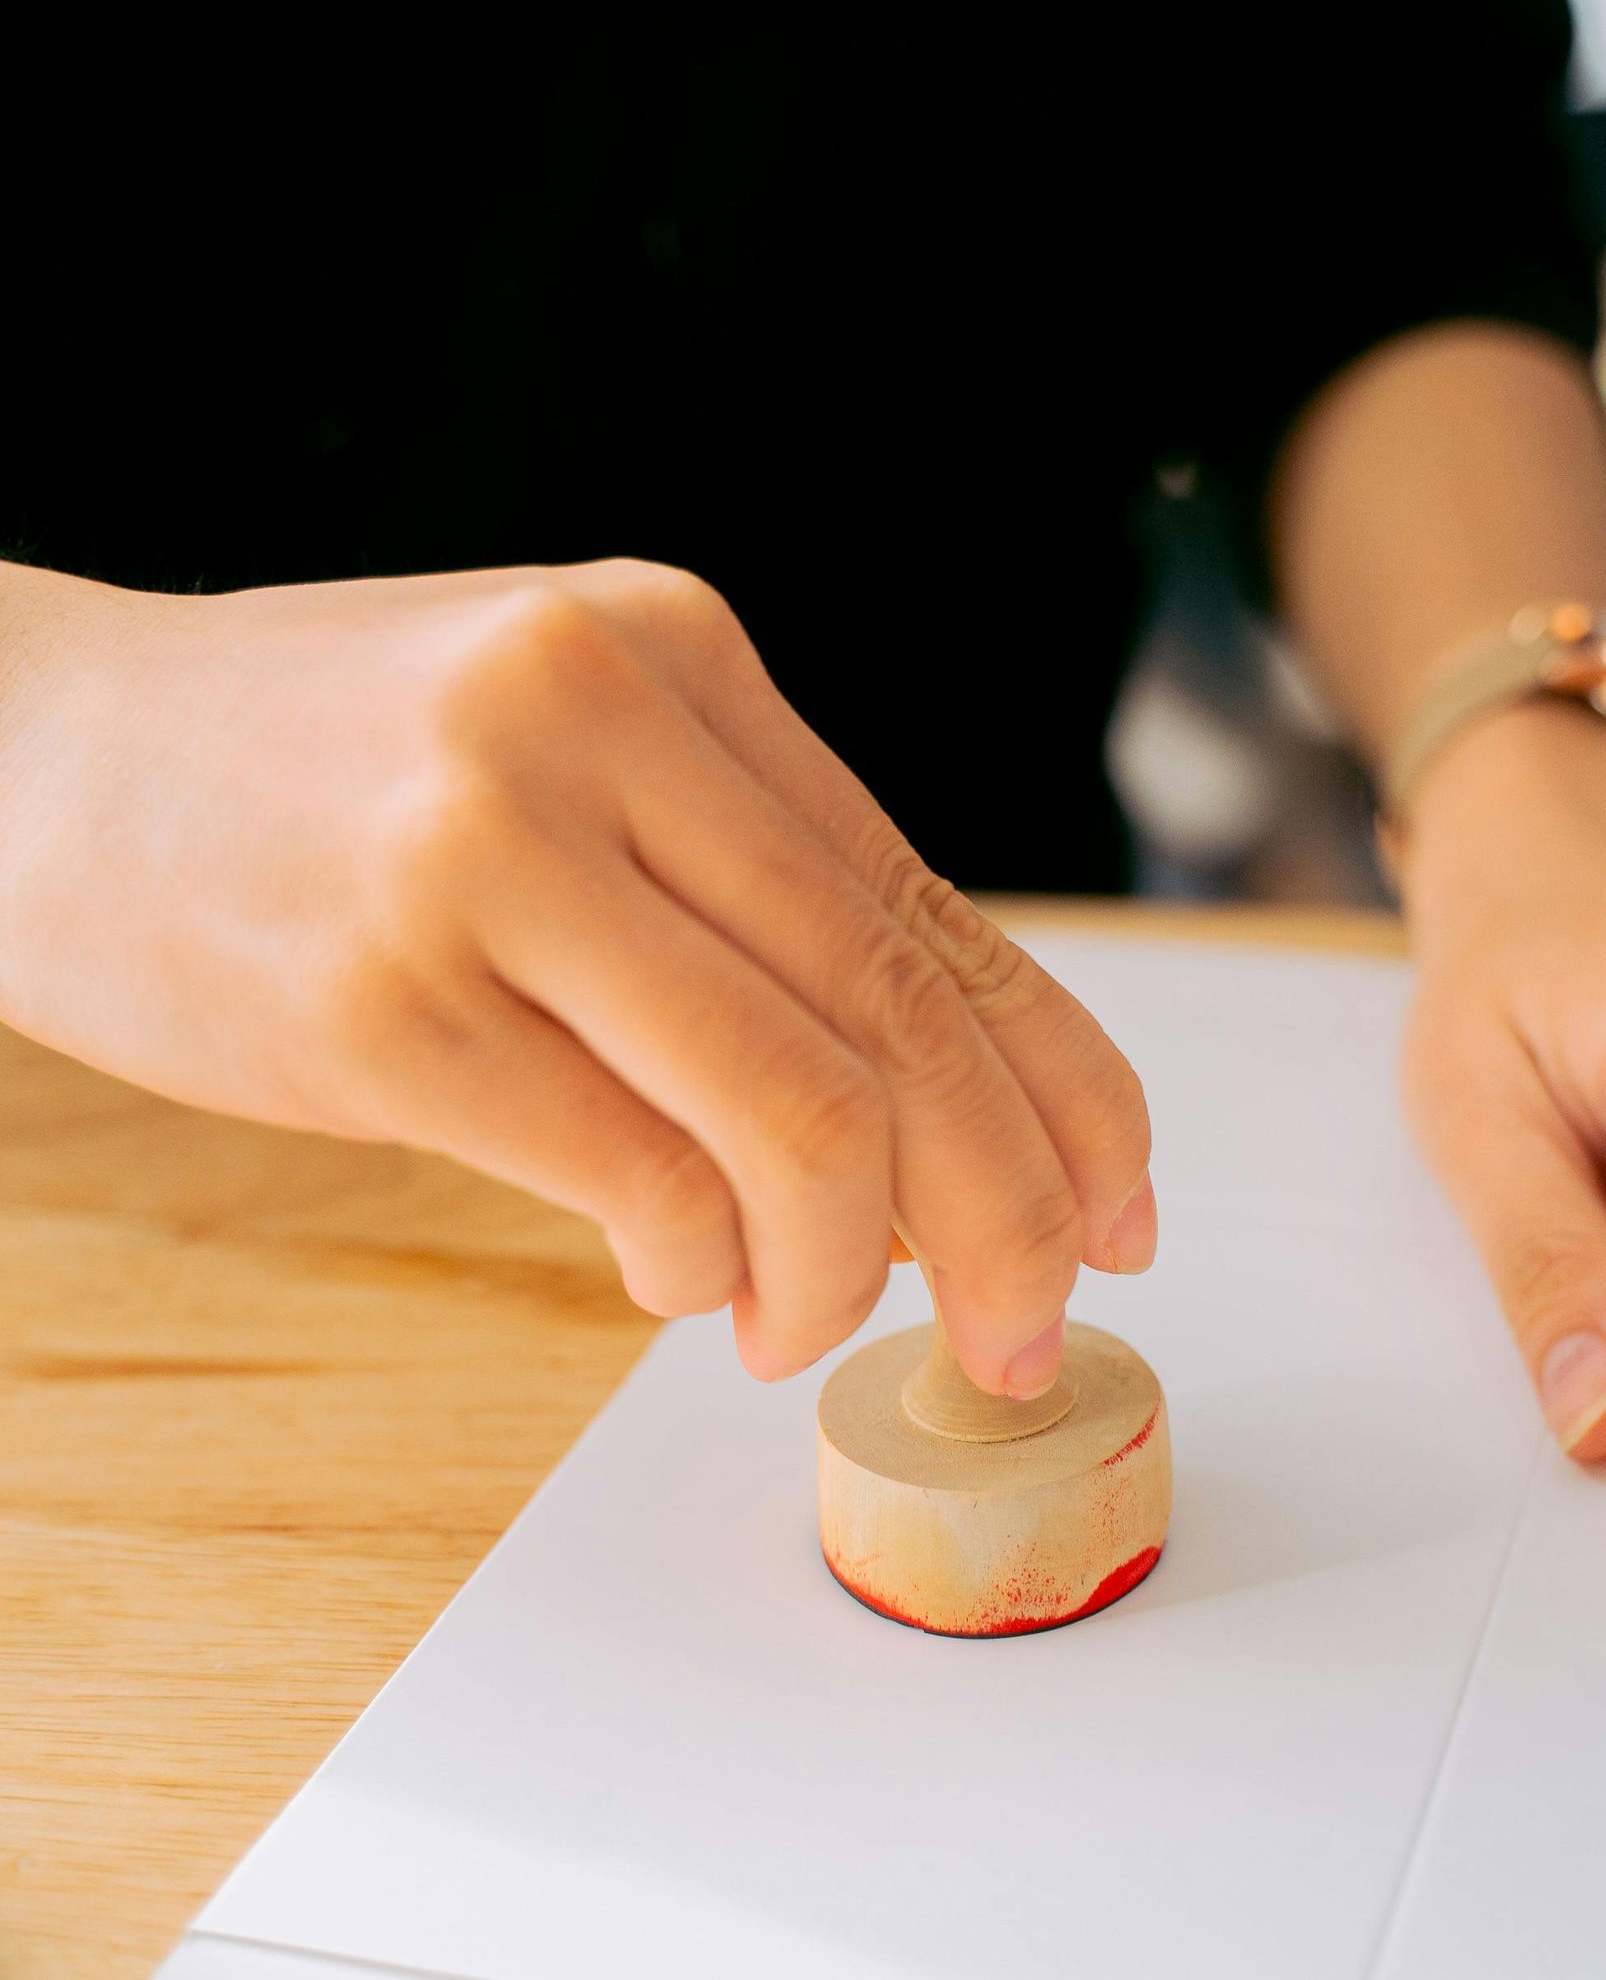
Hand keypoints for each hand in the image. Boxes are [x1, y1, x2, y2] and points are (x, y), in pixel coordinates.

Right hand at [0, 557, 1153, 1389]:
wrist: (26, 751)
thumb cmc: (311, 778)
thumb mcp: (547, 750)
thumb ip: (729, 896)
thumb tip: (928, 1124)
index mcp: (673, 652)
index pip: (928, 901)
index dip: (1063, 1080)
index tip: (1121, 1203)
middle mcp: (601, 720)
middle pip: (897, 1013)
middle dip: (1006, 1210)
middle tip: (1027, 1327)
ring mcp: (487, 850)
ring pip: (797, 1111)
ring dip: (845, 1268)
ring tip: (800, 1324)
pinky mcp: (384, 996)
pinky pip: (635, 1178)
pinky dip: (697, 1267)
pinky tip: (677, 1285)